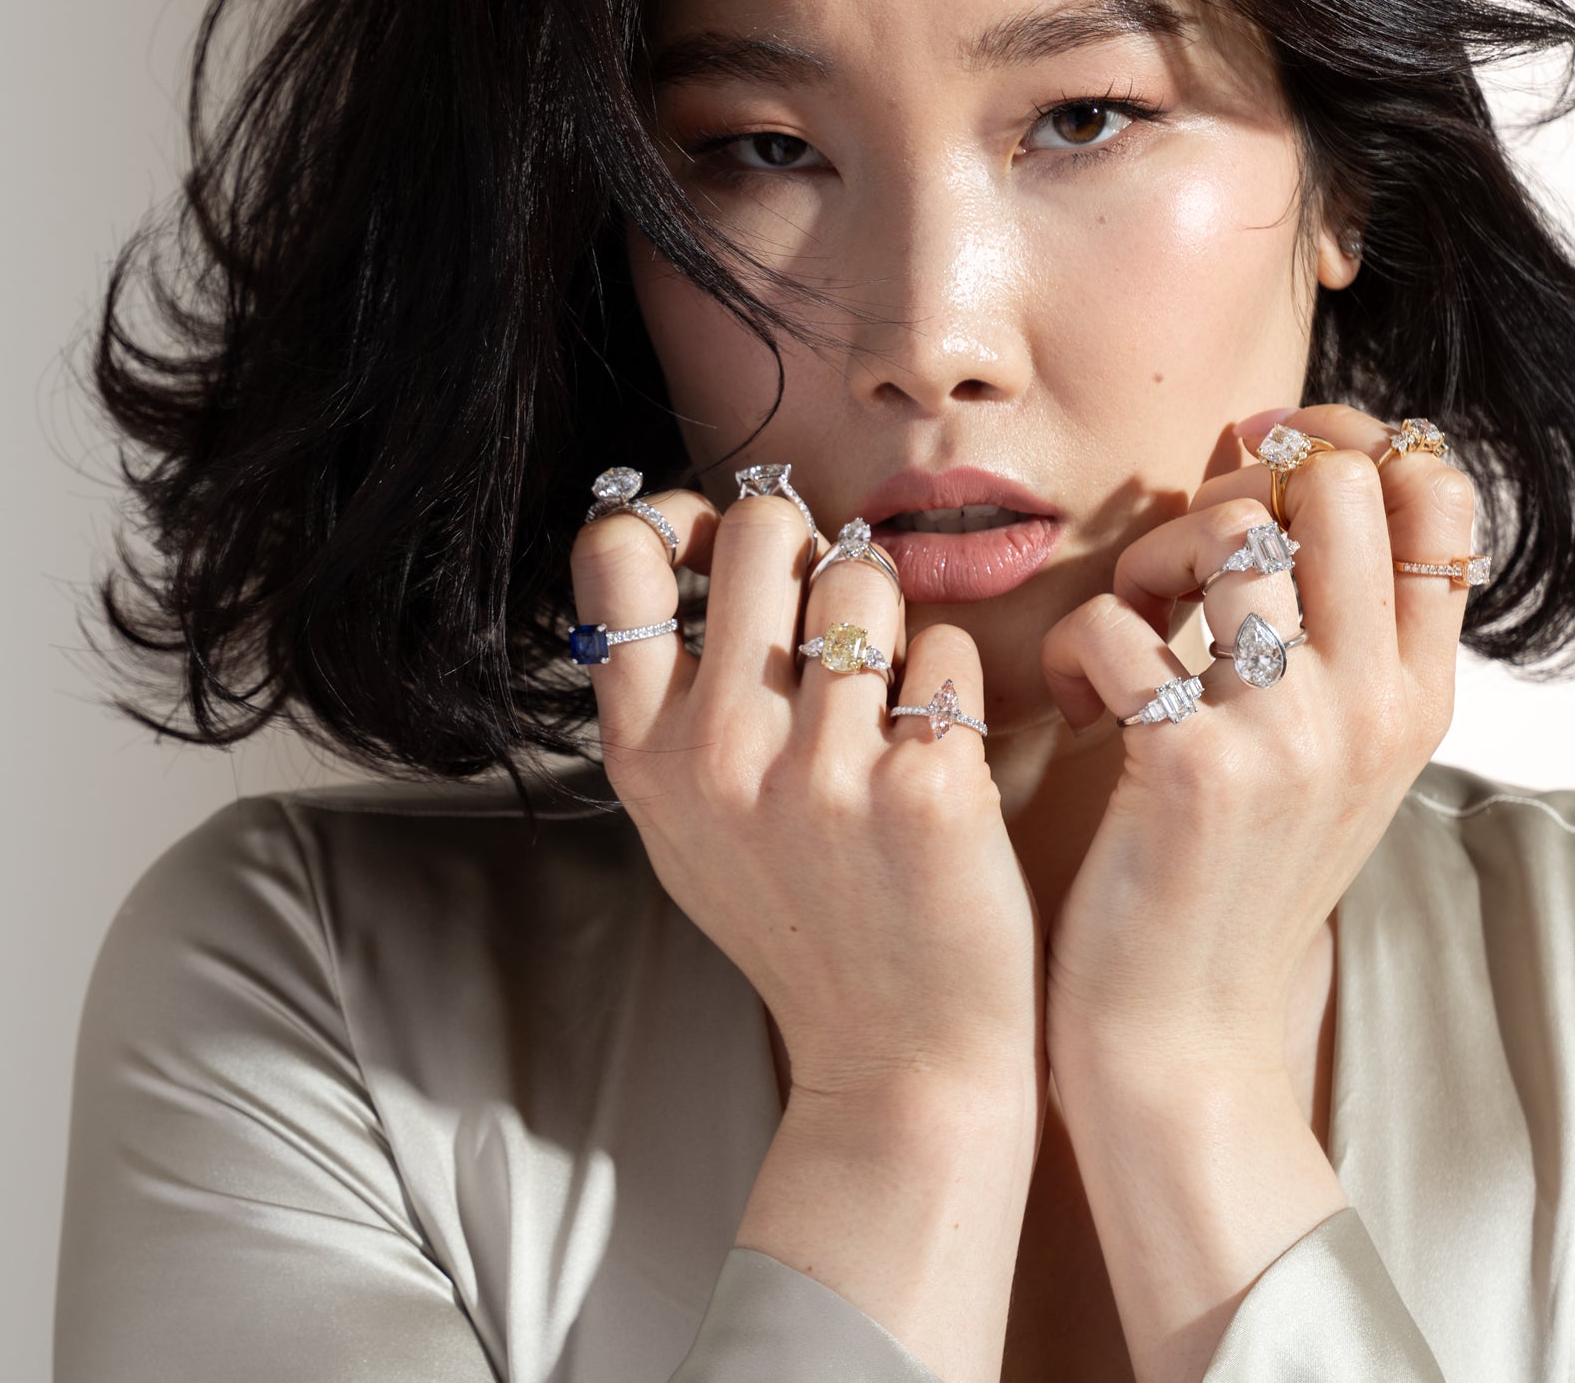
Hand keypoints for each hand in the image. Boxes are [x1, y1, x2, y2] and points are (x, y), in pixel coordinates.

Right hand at [571, 472, 1038, 1381]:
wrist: (899, 1060)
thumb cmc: (804, 926)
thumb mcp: (689, 827)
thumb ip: (670, 702)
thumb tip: (681, 542)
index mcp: (648, 757)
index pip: (620, 551)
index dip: (677, 515)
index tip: (719, 545)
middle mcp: (721, 756)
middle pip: (762, 528)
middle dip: (808, 547)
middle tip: (832, 613)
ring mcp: (822, 772)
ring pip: (866, 576)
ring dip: (892, 617)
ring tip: (891, 696)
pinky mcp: (924, 787)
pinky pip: (946, 649)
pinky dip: (954, 688)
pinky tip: (940, 757)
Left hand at [1035, 404, 1477, 1380]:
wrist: (1185, 1040)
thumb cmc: (1230, 881)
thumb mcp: (1329, 756)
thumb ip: (1336, 630)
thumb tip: (1286, 461)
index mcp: (1417, 694)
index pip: (1435, 491)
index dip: (1339, 450)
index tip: (1254, 487)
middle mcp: (1373, 703)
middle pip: (1334, 482)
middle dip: (1235, 492)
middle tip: (1180, 574)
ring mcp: (1292, 733)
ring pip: (1224, 529)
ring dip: (1148, 560)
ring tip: (1129, 636)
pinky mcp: (1192, 767)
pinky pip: (1117, 622)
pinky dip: (1076, 650)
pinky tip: (1081, 711)